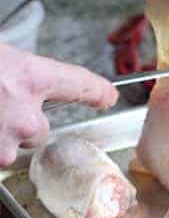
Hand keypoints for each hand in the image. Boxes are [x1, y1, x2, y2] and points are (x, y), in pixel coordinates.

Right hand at [0, 43, 116, 166]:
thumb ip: (14, 73)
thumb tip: (16, 77)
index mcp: (27, 78)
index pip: (77, 84)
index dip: (95, 90)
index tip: (108, 96)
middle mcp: (24, 115)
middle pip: (38, 128)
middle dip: (17, 121)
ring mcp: (6, 142)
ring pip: (13, 144)